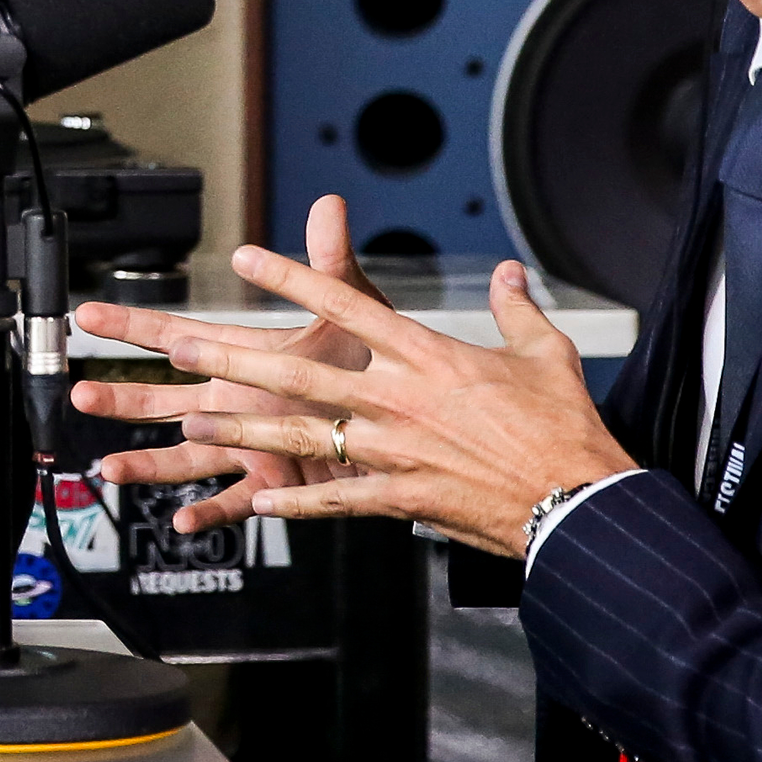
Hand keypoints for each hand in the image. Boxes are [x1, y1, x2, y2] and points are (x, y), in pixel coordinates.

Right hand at [71, 197, 388, 531]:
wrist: (405, 419)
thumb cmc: (368, 362)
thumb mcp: (347, 308)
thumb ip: (328, 262)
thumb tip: (329, 204)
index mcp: (238, 357)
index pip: (173, 335)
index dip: (129, 324)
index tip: (86, 313)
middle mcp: (231, 402)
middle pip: (161, 399)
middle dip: (118, 398)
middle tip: (79, 393)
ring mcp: (246, 443)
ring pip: (183, 456)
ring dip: (145, 461)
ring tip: (110, 469)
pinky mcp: (272, 482)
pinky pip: (234, 502)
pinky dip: (207, 512)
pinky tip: (182, 522)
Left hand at [143, 246, 635, 556]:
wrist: (582, 502)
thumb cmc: (565, 429)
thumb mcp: (546, 354)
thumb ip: (515, 310)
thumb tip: (509, 273)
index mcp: (428, 355)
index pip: (347, 305)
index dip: (292, 279)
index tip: (246, 258)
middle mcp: (401, 398)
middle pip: (301, 371)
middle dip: (234, 359)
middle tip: (179, 345)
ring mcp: (397, 450)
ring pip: (303, 435)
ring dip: (244, 431)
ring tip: (194, 422)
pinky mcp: (404, 498)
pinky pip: (338, 500)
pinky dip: (297, 504)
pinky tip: (258, 503)